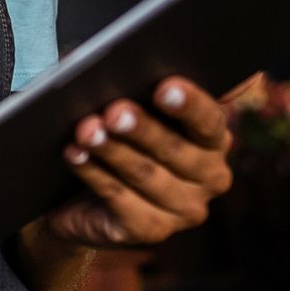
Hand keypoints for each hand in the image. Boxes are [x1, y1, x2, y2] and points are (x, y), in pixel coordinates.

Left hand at [40, 76, 245, 247]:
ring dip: (111, 150)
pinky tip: (75, 155)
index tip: (164, 87)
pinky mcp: (150, 232)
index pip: (210, 121)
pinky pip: (119, 200)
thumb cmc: (114, 132)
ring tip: (86, 130)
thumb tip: (102, 58)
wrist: (81, 194)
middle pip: (177, 151)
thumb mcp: (128, 102)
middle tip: (114, 110)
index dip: (189, 104)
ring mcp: (183, 210)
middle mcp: (209, 177)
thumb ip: (132, 79)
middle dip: (142, 129)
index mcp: (214, 138)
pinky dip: (94, 174)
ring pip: (145, 175)